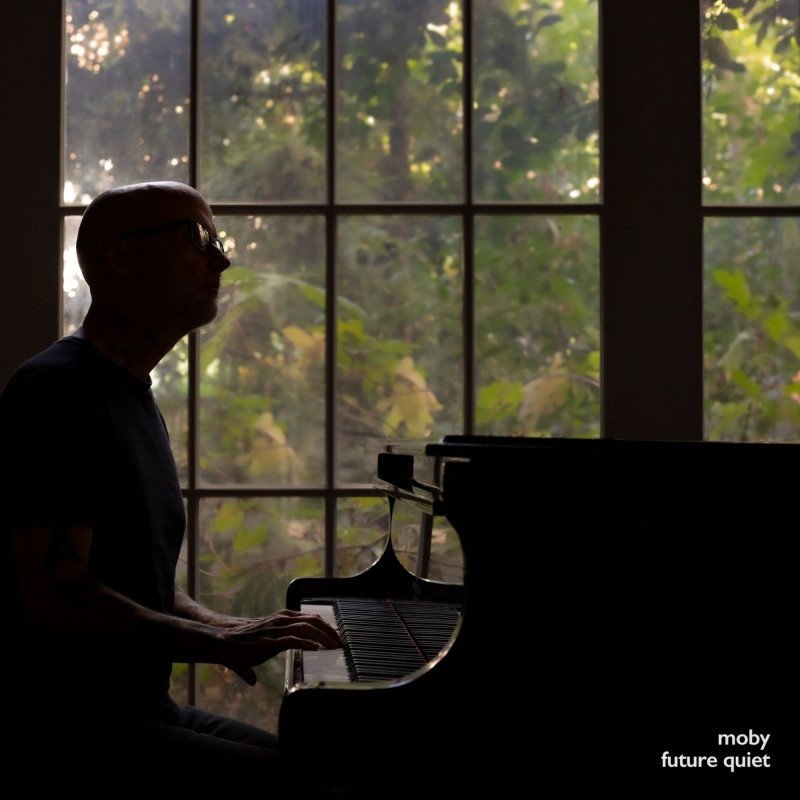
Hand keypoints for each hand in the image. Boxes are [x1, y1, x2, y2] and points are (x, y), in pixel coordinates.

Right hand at [219, 609, 341, 684]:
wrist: (223, 642)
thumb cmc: (239, 646)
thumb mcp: (258, 648)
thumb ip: (260, 661)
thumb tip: (252, 681)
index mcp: (282, 618)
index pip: (310, 618)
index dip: (325, 626)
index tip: (335, 636)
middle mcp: (282, 620)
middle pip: (313, 620)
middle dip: (330, 631)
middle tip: (341, 643)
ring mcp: (277, 629)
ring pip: (307, 627)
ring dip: (323, 637)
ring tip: (334, 647)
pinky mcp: (271, 640)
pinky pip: (293, 639)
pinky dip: (307, 643)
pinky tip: (317, 649)